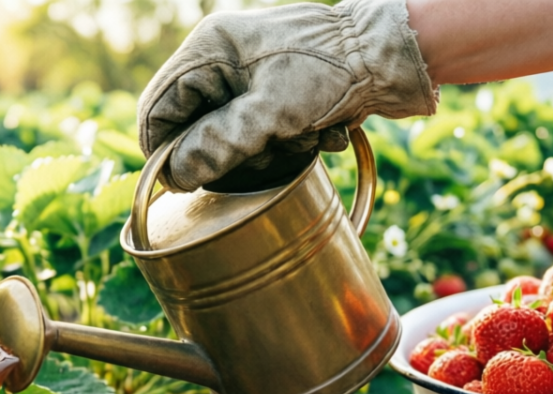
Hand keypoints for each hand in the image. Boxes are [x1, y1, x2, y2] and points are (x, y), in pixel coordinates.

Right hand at [138, 0, 437, 192]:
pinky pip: (263, 131)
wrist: (394, 55)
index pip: (159, 106)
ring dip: (265, 152)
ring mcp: (251, 74)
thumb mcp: (272, 113)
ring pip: (231, 134)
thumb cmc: (332, 72)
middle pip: (195, 125)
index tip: (180, 185)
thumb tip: (176, 175)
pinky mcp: (278, 90)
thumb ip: (219, 144)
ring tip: (300, 144)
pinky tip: (319, 135)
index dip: (163, 150)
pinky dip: (288, 142)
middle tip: (261, 160)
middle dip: (229, 152)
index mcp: (211, 49)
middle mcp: (224, 58)